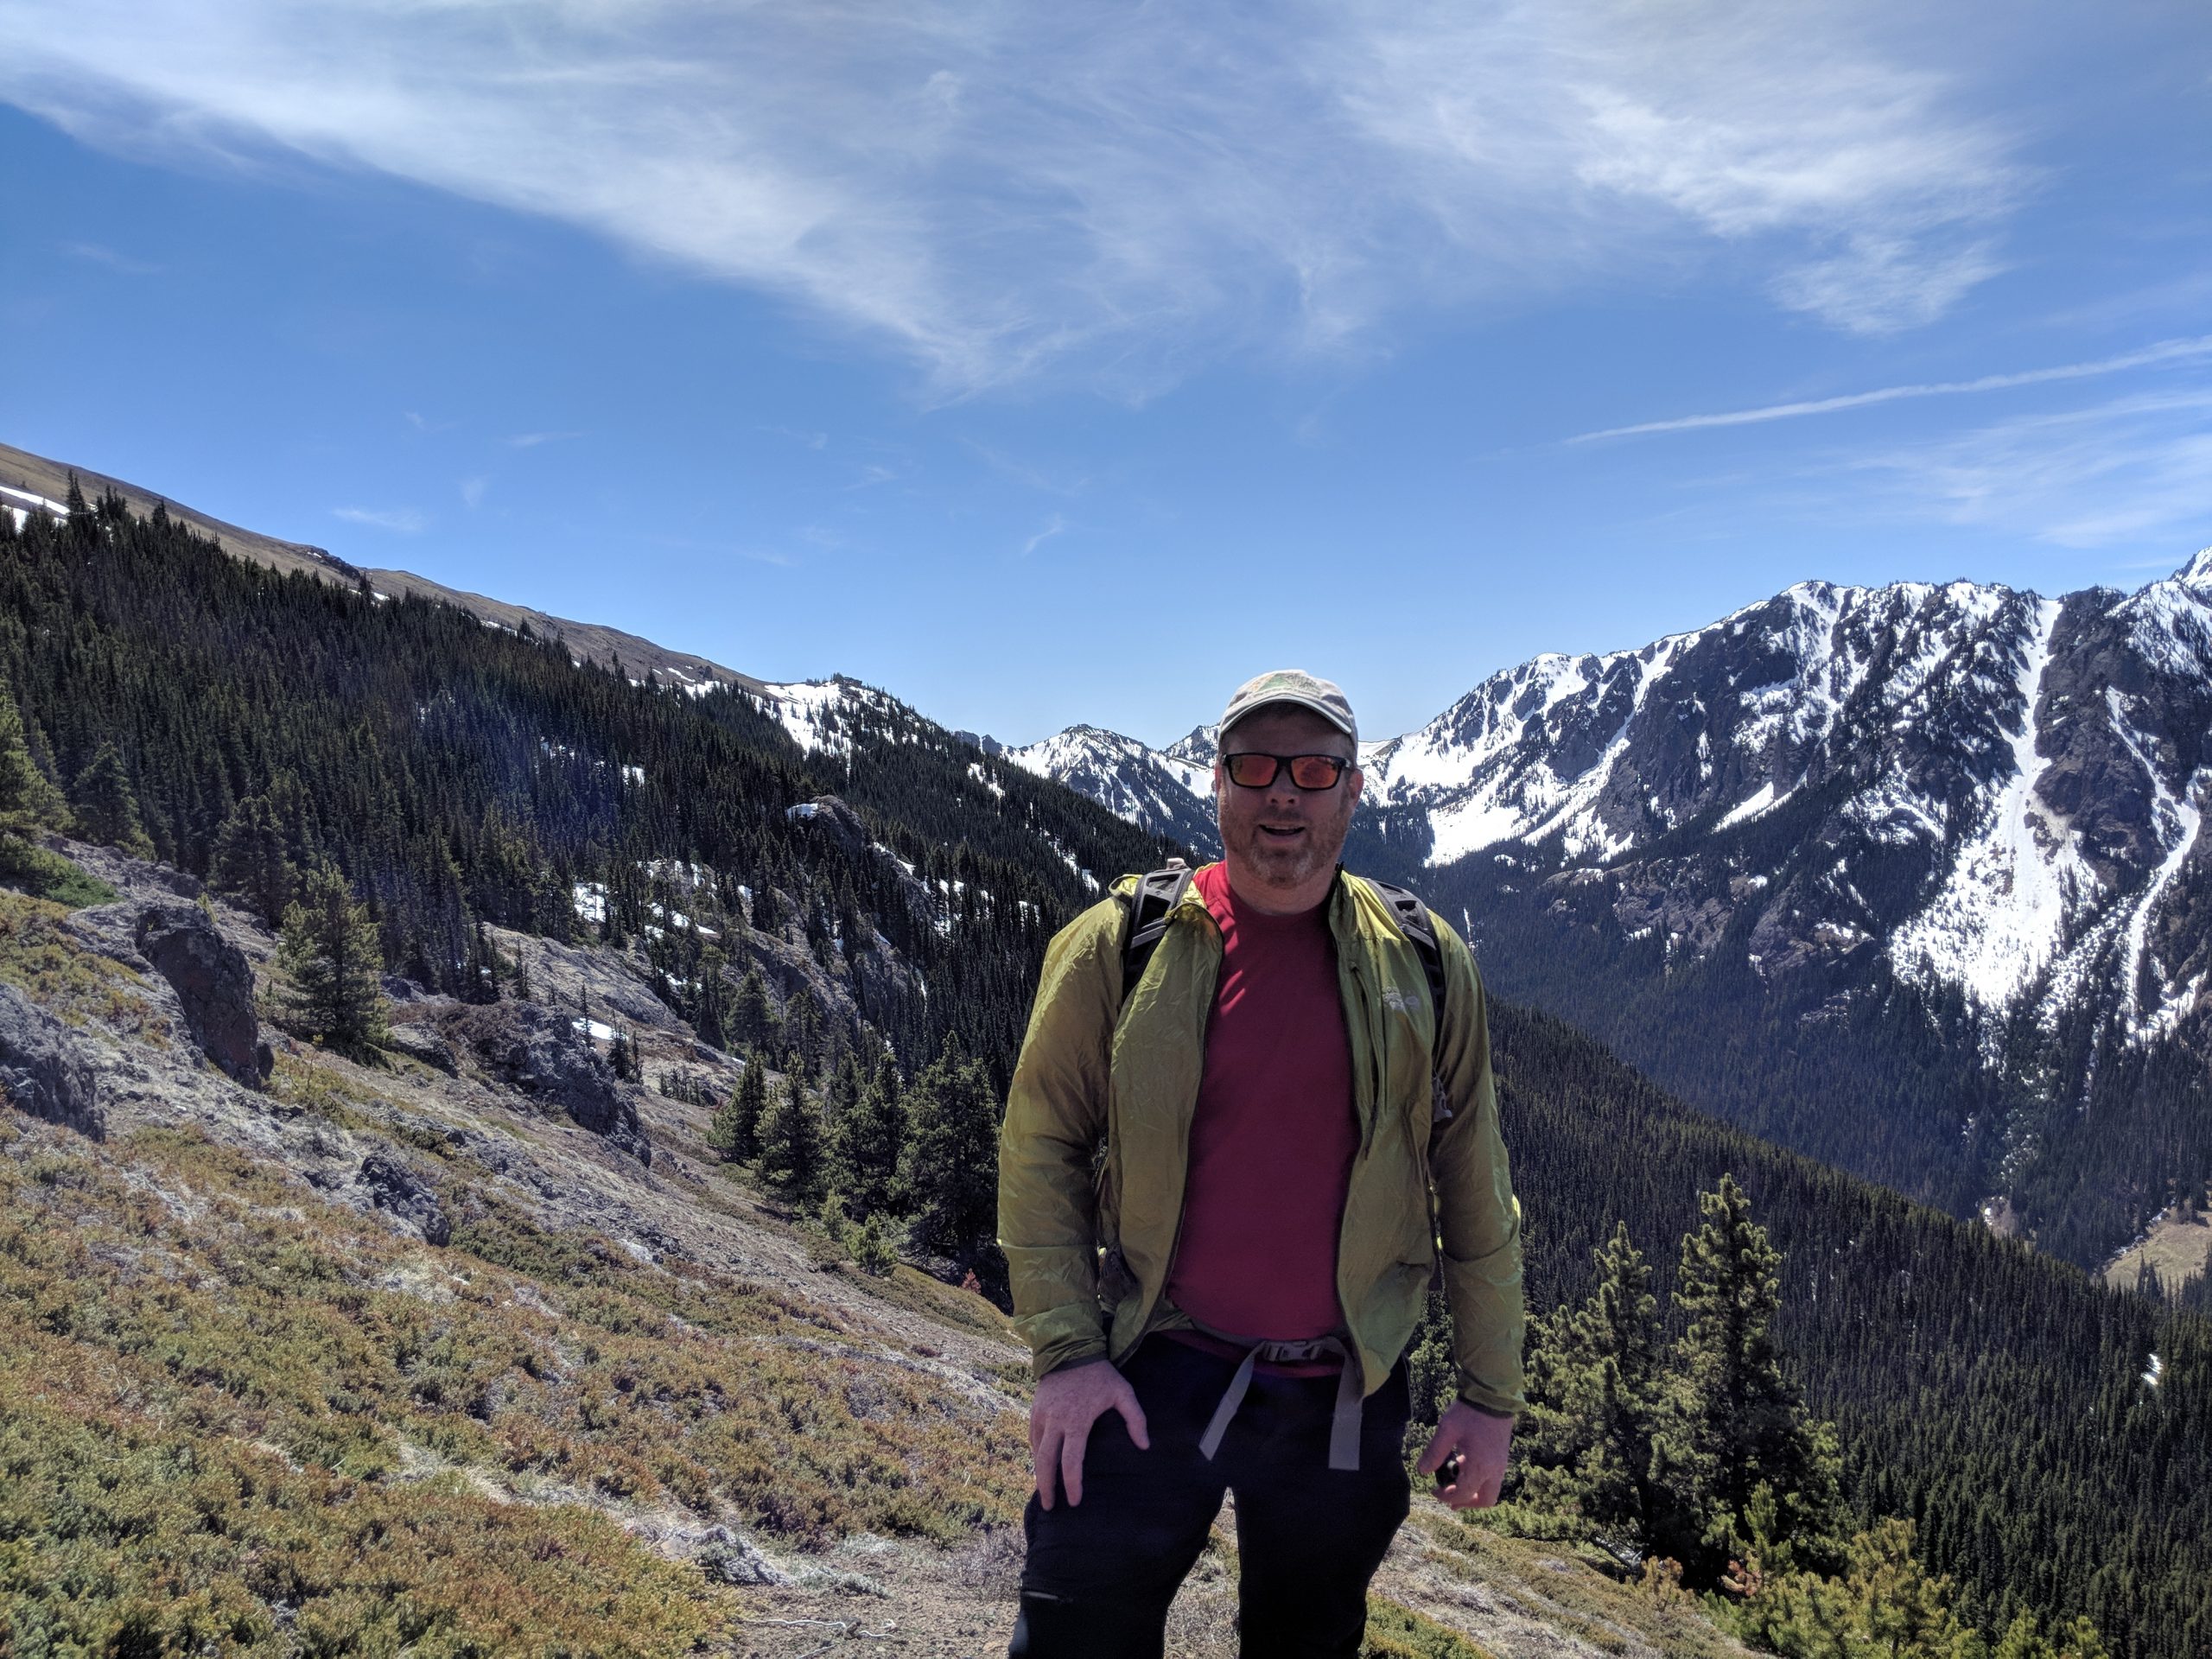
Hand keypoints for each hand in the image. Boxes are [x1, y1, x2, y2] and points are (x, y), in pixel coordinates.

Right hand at [1028, 1359, 1148, 1509]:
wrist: (1071, 1350)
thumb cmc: (1099, 1374)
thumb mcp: (1123, 1392)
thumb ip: (1135, 1419)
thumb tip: (1144, 1445)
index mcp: (1076, 1421)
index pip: (1071, 1461)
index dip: (1072, 1484)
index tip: (1075, 1501)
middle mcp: (1055, 1422)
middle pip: (1046, 1463)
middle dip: (1047, 1487)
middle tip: (1050, 1507)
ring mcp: (1042, 1416)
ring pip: (1036, 1452)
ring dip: (1039, 1473)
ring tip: (1044, 1491)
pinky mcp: (1035, 1410)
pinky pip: (1033, 1438)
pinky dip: (1036, 1454)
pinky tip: (1040, 1464)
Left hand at [1416, 1400, 1513, 1510]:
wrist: (1493, 1396)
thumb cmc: (1469, 1412)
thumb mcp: (1447, 1430)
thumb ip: (1434, 1452)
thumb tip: (1422, 1470)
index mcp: (1480, 1467)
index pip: (1463, 1494)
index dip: (1446, 1496)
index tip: (1433, 1490)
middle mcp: (1494, 1470)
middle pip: (1485, 1500)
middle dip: (1467, 1502)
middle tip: (1450, 1498)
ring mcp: (1501, 1464)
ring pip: (1491, 1490)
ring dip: (1474, 1492)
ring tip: (1456, 1484)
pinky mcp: (1502, 1456)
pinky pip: (1493, 1478)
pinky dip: (1480, 1480)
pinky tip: (1465, 1465)